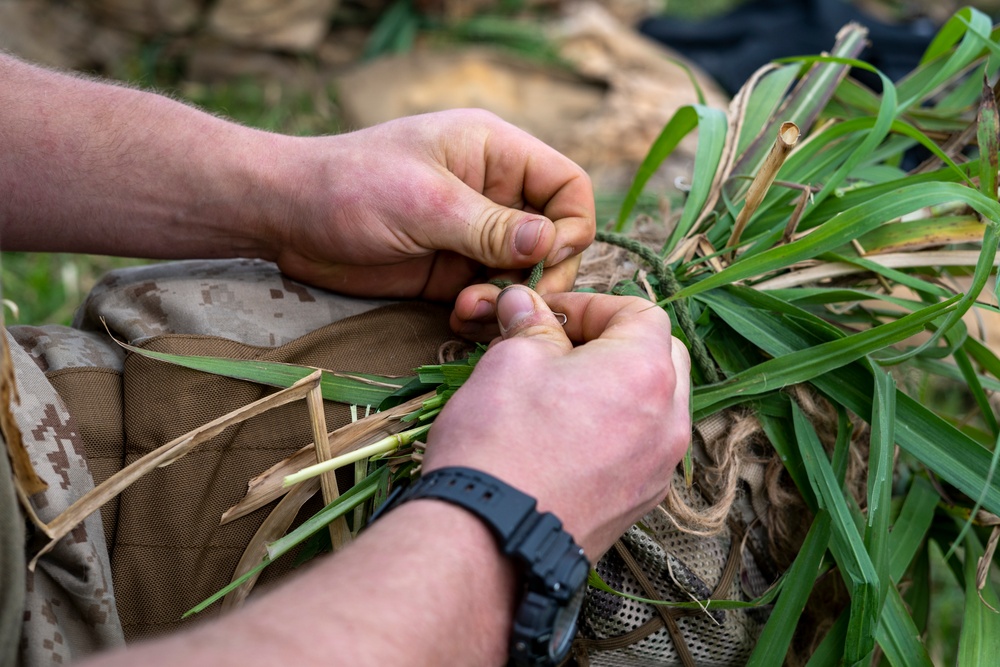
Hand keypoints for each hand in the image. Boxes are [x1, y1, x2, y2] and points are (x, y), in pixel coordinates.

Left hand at [271, 110, 594, 317]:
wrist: (285, 217)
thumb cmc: (350, 187)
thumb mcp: (425, 202)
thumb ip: (490, 227)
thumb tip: (551, 243)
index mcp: (495, 153)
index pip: (566, 185)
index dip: (573, 224)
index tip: (549, 260)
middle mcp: (493, 193)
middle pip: (554, 238)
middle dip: (541, 274)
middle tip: (516, 302)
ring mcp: (473, 236)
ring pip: (524, 275)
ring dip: (509, 299)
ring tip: (470, 310)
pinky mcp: (451, 272)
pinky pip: (490, 297)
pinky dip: (485, 314)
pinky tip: (459, 319)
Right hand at [423, 286, 691, 558]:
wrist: (491, 539)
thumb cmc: (500, 444)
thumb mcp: (509, 362)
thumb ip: (529, 327)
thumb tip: (522, 305)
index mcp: (646, 372)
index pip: (640, 312)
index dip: (591, 305)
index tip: (548, 315)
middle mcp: (669, 421)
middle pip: (660, 355)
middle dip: (613, 341)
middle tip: (558, 348)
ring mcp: (659, 468)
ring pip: (655, 404)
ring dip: (616, 386)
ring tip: (559, 392)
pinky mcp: (639, 502)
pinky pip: (641, 447)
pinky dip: (615, 429)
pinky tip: (566, 436)